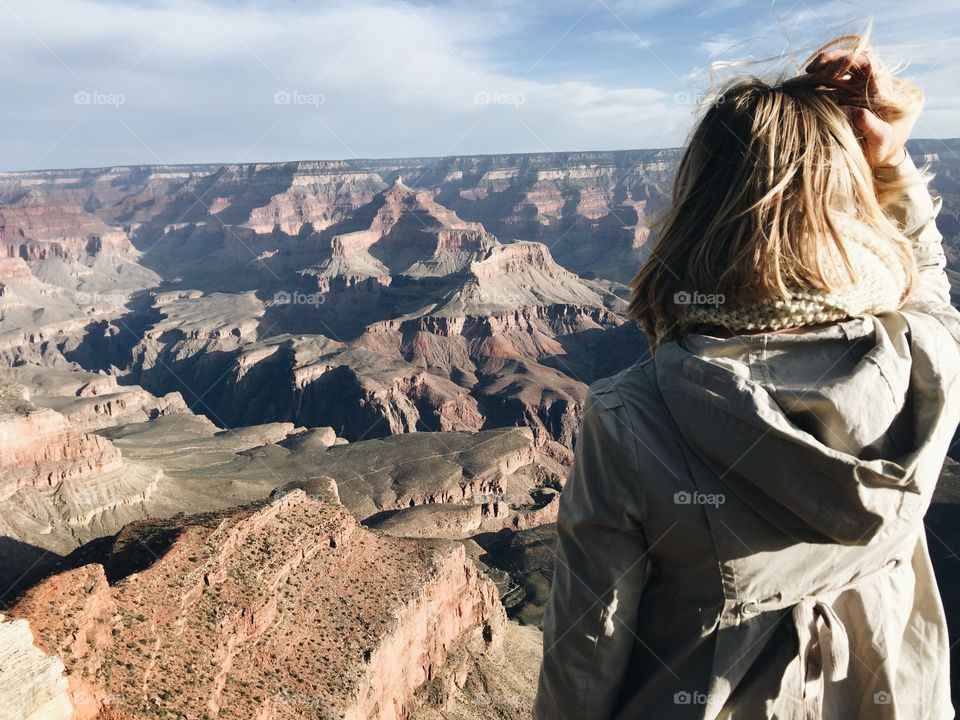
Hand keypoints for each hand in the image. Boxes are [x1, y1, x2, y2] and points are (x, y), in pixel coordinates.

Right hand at [805, 49, 916, 167]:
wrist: (878, 154)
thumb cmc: (883, 146)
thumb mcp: (880, 138)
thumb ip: (869, 124)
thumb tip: (848, 110)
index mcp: (880, 87)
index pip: (868, 61)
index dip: (849, 61)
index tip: (832, 75)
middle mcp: (867, 82)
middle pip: (851, 57)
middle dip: (831, 59)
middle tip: (812, 70)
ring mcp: (853, 88)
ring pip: (838, 66)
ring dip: (821, 68)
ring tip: (806, 76)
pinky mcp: (840, 95)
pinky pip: (828, 82)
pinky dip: (815, 81)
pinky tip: (804, 87)